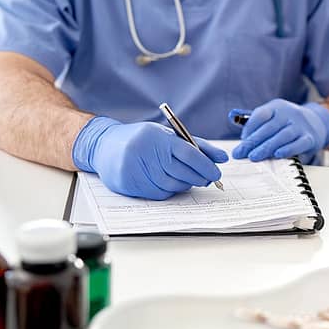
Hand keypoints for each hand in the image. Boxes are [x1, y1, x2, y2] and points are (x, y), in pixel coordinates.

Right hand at [72, 117, 228, 199]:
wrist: (105, 145)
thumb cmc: (143, 139)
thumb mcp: (168, 135)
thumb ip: (197, 145)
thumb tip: (223, 158)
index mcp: (157, 136)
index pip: (188, 153)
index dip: (205, 165)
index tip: (216, 173)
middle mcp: (144, 151)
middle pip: (180, 171)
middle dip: (198, 177)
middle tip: (207, 179)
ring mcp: (133, 168)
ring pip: (170, 185)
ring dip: (185, 185)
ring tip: (189, 180)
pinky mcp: (127, 182)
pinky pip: (157, 193)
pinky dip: (169, 191)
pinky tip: (171, 184)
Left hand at [229, 100, 328, 161]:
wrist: (315, 123)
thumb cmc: (286, 123)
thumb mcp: (272, 116)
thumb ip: (254, 120)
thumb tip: (231, 117)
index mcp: (277, 107)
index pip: (260, 115)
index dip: (249, 128)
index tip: (241, 141)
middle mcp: (289, 113)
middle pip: (269, 128)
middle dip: (253, 142)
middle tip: (240, 153)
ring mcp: (301, 125)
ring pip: (282, 136)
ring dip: (266, 147)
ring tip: (254, 157)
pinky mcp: (310, 137)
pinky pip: (298, 143)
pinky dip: (288, 149)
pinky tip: (278, 155)